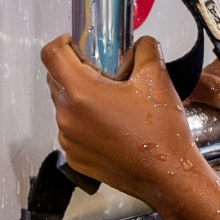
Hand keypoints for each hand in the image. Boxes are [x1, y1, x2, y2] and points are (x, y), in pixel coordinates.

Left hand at [42, 34, 218, 205]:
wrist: (168, 176)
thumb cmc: (162, 135)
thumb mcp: (158, 80)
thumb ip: (145, 51)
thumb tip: (140, 44)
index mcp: (81, 93)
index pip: (51, 54)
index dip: (62, 42)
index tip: (76, 43)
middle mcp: (67, 116)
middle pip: (57, 79)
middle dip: (76, 70)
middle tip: (105, 73)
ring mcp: (69, 139)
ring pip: (65, 106)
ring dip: (82, 98)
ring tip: (113, 103)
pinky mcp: (76, 157)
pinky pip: (72, 131)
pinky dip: (86, 123)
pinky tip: (113, 126)